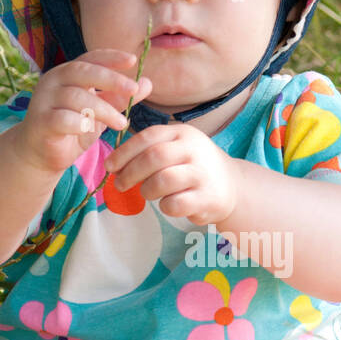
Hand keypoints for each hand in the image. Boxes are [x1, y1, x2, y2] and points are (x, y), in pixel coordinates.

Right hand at [11, 51, 152, 175]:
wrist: (41, 154)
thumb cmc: (72, 129)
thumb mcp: (100, 113)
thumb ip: (119, 98)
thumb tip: (147, 83)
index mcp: (68, 74)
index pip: (90, 58)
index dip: (111, 57)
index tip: (133, 60)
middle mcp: (53, 81)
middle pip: (83, 72)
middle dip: (111, 79)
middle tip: (134, 90)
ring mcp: (44, 100)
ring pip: (77, 98)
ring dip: (103, 110)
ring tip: (121, 123)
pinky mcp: (40, 122)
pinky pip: (62, 119)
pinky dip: (80, 124)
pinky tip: (91, 131)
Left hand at [104, 124, 239, 225]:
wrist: (230, 185)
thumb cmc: (192, 167)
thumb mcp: (175, 149)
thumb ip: (148, 151)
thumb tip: (113, 165)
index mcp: (183, 133)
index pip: (148, 137)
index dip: (124, 152)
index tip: (110, 166)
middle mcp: (194, 150)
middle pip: (154, 157)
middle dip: (130, 173)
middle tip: (120, 184)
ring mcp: (203, 173)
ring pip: (163, 180)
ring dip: (147, 190)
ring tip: (147, 193)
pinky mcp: (208, 198)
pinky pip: (175, 204)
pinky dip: (164, 206)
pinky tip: (169, 204)